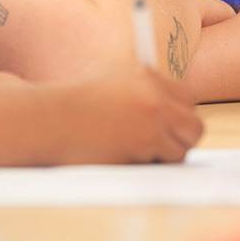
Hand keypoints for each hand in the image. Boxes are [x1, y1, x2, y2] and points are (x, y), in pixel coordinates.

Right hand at [42, 65, 203, 164]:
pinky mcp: (146, 139)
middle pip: (194, 124)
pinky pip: (168, 160)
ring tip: (134, 153)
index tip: (164, 130)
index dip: (177, 119)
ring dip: (166, 155)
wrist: (45, 120)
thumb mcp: (112, 87)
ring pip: (185, 145)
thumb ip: (143, 96)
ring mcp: (152, 115)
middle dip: (179, 140)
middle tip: (156, 149)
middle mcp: (154, 92)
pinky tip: (126, 157)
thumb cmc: (72, 110)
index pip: (187, 99)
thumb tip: (175, 119)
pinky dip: (152, 165)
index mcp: (146, 75)